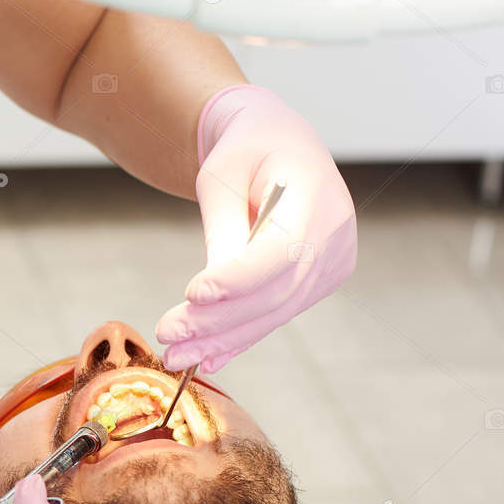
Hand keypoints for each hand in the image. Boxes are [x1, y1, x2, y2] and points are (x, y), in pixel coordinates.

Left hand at [156, 84, 356, 373]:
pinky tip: (207, 358)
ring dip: (221, 339)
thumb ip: (222, 230)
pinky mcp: (319, 282)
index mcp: (316, 194)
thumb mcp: (221, 175)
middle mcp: (335, 234)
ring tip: (175, 356)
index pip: (280, 250)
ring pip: (275, 312)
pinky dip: (239, 338)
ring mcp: (333, 262)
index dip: (238, 279)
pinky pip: (276, 315)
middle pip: (275, 291)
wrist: (281, 145)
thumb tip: (208, 296)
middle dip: (217, 321)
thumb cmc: (246, 151)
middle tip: (167, 337)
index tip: (192, 295)